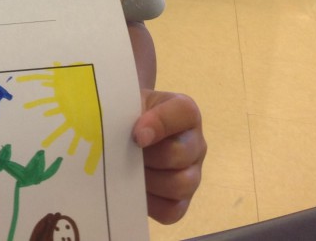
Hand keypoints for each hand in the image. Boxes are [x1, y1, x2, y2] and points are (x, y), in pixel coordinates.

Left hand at [133, 90, 205, 223]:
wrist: (121, 136)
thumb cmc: (126, 115)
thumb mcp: (126, 104)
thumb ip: (131, 111)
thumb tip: (136, 137)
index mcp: (184, 112)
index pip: (184, 113)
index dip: (160, 123)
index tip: (136, 135)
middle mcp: (195, 143)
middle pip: (180, 154)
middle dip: (147, 156)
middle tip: (125, 154)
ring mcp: (192, 173)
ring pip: (180, 184)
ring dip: (148, 179)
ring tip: (127, 171)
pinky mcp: (182, 200)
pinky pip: (173, 210)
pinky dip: (150, 203)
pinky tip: (134, 190)